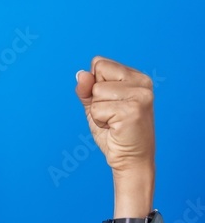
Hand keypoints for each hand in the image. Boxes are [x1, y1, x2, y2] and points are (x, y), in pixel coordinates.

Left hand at [75, 57, 154, 177]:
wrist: (130, 159)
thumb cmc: (113, 133)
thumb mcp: (95, 106)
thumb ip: (86, 89)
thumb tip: (81, 74)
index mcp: (136, 76)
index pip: (99, 63)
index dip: (94, 85)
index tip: (108, 103)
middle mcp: (142, 82)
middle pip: (97, 74)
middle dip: (95, 98)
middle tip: (111, 115)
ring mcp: (140, 95)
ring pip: (96, 92)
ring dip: (97, 111)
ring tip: (113, 122)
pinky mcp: (133, 109)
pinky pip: (97, 109)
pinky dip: (99, 121)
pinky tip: (115, 128)